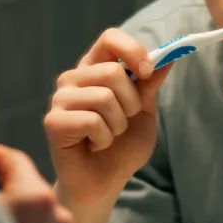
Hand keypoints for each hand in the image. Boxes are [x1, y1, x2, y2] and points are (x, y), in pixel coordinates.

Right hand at [44, 29, 170, 212]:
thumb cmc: (122, 147)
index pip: (109, 38)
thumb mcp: (143, 112)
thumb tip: (169, 56)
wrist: (105, 184)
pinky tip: (94, 146)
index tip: (147, 72)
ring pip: (104, 97)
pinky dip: (104, 139)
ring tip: (107, 137)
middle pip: (112, 71)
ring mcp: (60, 99)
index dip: (132, 51)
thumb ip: (149, 84)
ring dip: (118, 125)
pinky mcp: (53, 122)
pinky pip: (92, 121)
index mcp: (95, 69)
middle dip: (131, 103)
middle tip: (124, 122)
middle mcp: (73, 79)